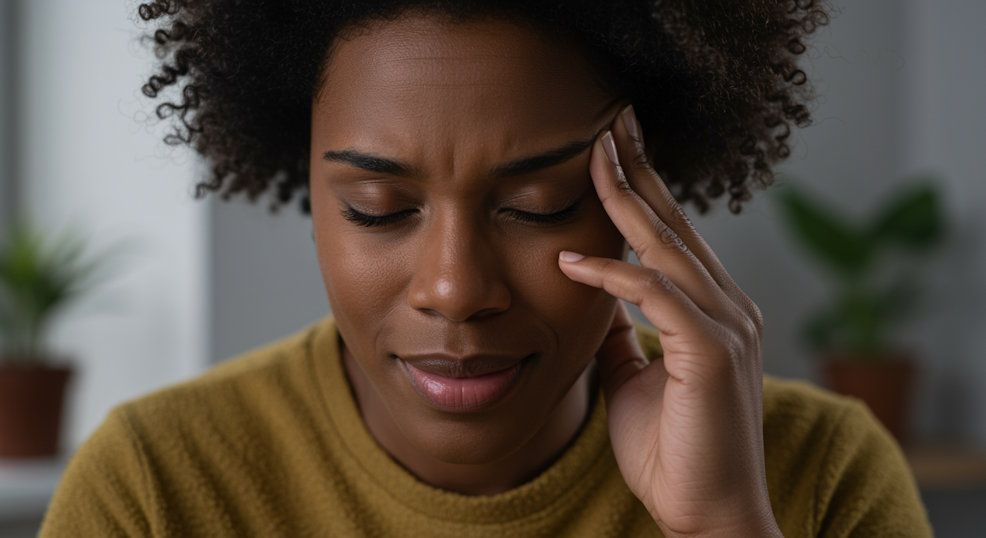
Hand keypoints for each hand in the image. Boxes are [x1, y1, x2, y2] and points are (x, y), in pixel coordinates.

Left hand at [557, 106, 778, 536]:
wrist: (706, 514)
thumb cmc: (672, 451)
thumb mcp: (633, 377)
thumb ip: (622, 332)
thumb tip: (591, 295)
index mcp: (711, 310)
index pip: (672, 236)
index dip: (642, 191)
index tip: (611, 150)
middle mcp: (727, 307)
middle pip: (676, 224)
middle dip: (640, 170)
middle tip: (611, 120)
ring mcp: (726, 327)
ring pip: (669, 246)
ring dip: (628, 198)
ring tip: (592, 154)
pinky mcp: (712, 354)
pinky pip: (658, 296)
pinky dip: (614, 273)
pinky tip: (572, 258)